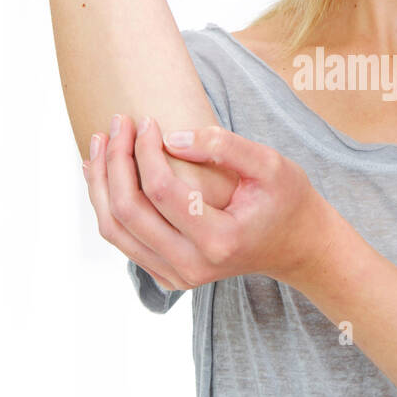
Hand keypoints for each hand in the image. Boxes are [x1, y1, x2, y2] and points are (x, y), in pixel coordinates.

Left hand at [82, 114, 327, 290]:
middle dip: (114, 161)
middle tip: (118, 123)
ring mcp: (176, 276)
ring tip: (101, 143)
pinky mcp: (167, 275)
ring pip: (115, 230)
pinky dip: (107, 205)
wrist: (296, 246)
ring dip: (100, 183)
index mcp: (219, 240)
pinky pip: (123, 240)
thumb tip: (171, 137)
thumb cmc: (287, 201)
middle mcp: (192, 266)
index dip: (145, 151)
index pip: (161, 191)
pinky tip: (103, 174)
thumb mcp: (270, 164)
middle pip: (128, 212)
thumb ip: (224, 147)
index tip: (147, 120)